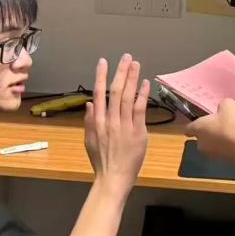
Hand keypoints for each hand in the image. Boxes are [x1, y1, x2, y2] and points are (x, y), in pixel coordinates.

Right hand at [84, 54, 149, 195]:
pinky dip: (142, 95)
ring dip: (132, 78)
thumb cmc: (101, 161)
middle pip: (115, 91)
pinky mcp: (138, 132)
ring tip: (135, 64)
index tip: (103, 62)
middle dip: (120, 72)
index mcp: (97, 122)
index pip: (99, 94)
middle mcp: (110, 120)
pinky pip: (140, 110)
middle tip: (126, 56)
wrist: (113, 178)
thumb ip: (89, 121)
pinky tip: (145, 83)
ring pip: (127, 97)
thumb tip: (90, 103)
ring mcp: (124, 126)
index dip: (100, 76)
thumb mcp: (89, 141)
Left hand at [185, 99, 234, 165]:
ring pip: (212, 144)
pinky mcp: (224, 161)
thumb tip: (221, 111)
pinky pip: (223, 150)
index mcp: (198, 128)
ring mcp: (212, 154)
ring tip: (232, 132)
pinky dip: (229, 146)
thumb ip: (222, 106)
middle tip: (220, 124)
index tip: (201, 121)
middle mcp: (201, 143)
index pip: (188, 128)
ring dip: (219, 139)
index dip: (194, 124)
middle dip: (209, 132)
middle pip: (201, 137)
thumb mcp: (229, 105)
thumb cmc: (233, 124)